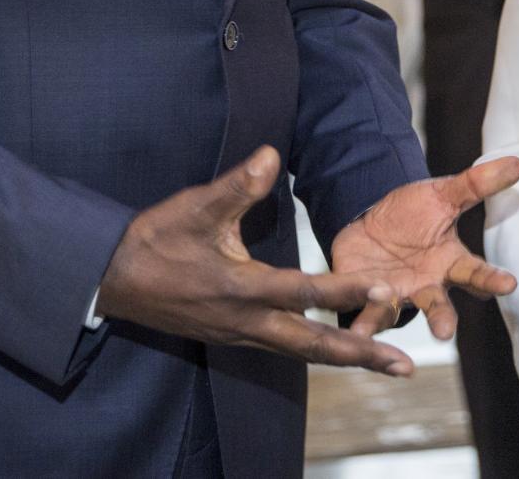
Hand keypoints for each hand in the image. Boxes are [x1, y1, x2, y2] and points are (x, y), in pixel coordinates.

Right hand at [97, 146, 415, 375]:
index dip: (347, 291)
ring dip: (346, 358)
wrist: (112, 279)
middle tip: (405, 365)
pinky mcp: (235, 336)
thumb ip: (236, 186)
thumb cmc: (156, 239)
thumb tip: (270, 154)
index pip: (305, 292)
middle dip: (362, 354)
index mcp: (242, 288)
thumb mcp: (194, 207)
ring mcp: (241, 334)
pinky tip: (338, 351)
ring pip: (302, 352)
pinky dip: (317, 352)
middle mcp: (247, 321)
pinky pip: (285, 349)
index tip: (387, 291)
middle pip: (314, 345)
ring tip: (387, 363)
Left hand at [332, 156, 518, 339]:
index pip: (476, 274)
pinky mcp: (361, 296)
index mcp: (450, 263)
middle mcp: (425, 286)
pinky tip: (355, 327)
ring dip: (388, 316)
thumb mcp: (443, 195)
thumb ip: (477, 184)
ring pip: (394, 313)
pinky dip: (359, 317)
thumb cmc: (413, 214)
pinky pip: (359, 307)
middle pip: (438, 307)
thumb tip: (517, 163)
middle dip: (442, 319)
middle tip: (444, 332)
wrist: (369, 222)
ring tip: (385, 311)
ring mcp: (394, 295)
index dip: (492, 279)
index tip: (509, 284)